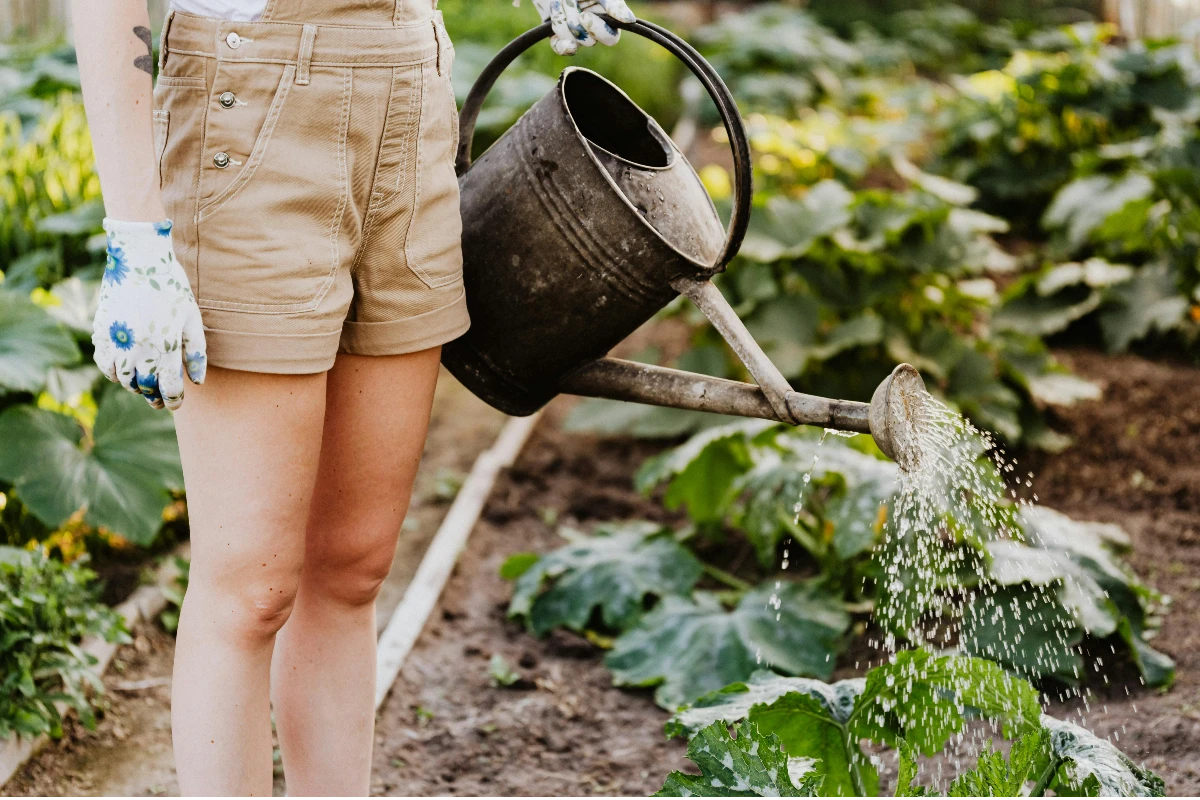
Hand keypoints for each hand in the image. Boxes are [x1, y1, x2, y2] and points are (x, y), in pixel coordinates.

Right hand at [92, 219, 206, 409]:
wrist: (138, 258)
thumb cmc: (171, 287)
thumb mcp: (192, 318)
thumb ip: (196, 352)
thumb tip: (197, 381)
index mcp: (166, 346)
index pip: (169, 387)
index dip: (173, 400)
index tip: (176, 403)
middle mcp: (139, 347)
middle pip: (145, 387)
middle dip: (154, 397)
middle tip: (160, 401)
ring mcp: (117, 340)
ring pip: (123, 379)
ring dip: (134, 386)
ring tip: (143, 386)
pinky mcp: (101, 331)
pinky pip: (104, 363)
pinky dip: (113, 372)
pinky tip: (123, 371)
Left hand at [530, 0, 635, 55]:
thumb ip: (614, 4)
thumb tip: (630, 19)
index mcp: (607, 21)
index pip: (610, 39)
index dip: (597, 30)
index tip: (584, 15)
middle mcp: (593, 32)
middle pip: (589, 42)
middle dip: (575, 21)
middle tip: (568, 3)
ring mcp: (577, 37)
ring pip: (573, 41)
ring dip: (562, 19)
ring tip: (561, 3)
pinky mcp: (560, 40)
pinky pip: (561, 48)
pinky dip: (557, 37)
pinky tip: (554, 24)